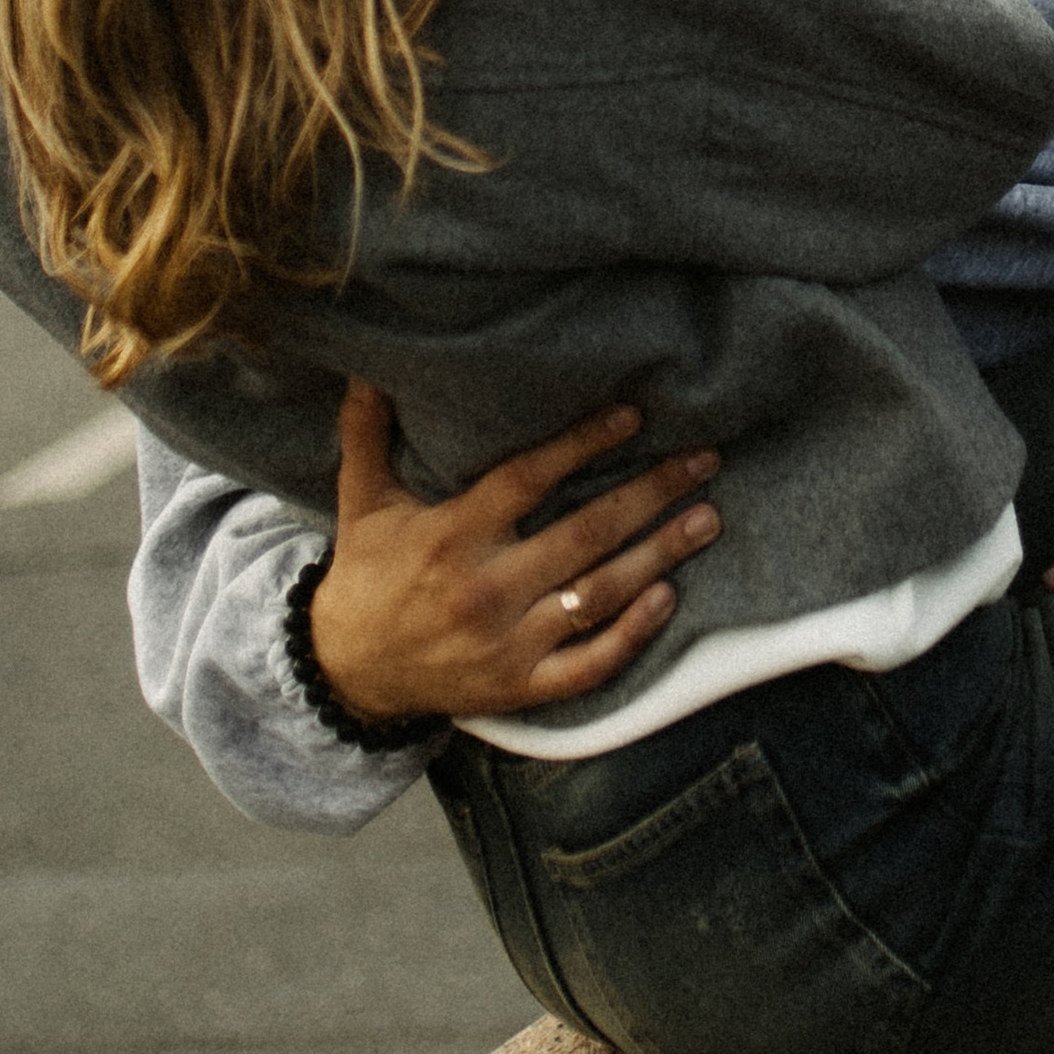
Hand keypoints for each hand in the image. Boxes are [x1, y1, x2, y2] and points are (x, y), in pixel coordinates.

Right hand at [309, 386, 721, 722]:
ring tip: (707, 518)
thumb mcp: (363, 502)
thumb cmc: (366, 577)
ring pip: (599, 595)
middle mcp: (487, 588)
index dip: (583, 444)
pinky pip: (589, 664)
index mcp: (454, 536)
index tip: (634, 415)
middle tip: (703, 461)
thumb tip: (366, 367)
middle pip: (585, 534)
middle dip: (650, 494)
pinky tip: (669, 599)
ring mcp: (509, 643)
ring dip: (660, 555)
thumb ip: (367, 433)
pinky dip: (631, 635)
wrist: (347, 674)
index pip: (529, 480)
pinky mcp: (522, 687)